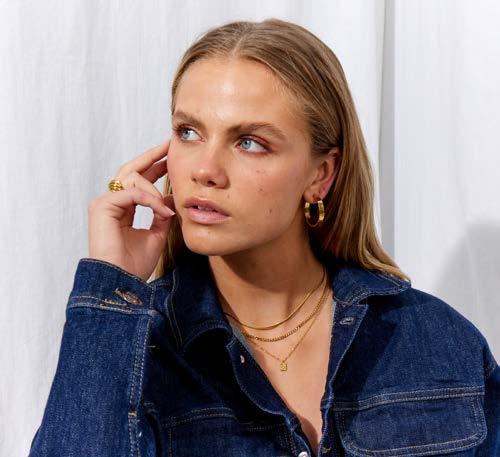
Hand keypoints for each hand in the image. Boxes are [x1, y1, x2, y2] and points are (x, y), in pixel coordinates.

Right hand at [87, 139, 175, 281]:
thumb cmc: (134, 264)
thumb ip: (162, 214)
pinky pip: (131, 192)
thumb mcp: (156, 234)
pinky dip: (150, 199)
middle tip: (169, 146)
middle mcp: (111, 202)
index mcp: (122, 208)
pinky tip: (162, 209)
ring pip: (132, 178)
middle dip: (151, 157)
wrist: (121, 282)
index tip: (171, 158)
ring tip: (168, 206)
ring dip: (154, 188)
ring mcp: (104, 203)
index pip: (138, 180)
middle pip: (130, 170)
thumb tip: (172, 197)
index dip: (154, 167)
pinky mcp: (102, 206)